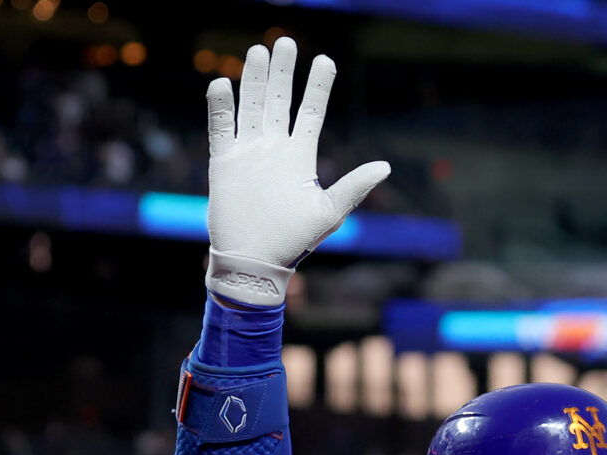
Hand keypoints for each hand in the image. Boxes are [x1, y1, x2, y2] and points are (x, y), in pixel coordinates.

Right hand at [204, 37, 391, 303]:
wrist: (255, 261)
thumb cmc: (294, 241)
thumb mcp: (329, 213)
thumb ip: (354, 187)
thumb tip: (386, 166)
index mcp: (300, 156)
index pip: (310, 112)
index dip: (318, 86)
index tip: (325, 59)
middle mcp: (273, 148)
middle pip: (278, 100)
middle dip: (283, 72)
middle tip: (285, 42)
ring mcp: (247, 153)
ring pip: (250, 106)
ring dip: (254, 80)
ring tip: (258, 52)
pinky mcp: (223, 163)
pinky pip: (220, 128)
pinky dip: (220, 107)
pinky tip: (222, 84)